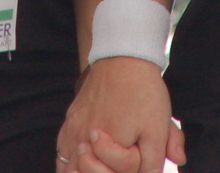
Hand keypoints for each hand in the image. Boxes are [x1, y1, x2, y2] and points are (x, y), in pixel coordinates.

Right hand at [58, 57, 185, 172]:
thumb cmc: (141, 93)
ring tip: (100, 165)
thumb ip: (155, 160)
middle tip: (118, 164)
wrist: (123, 58)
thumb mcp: (157, 128)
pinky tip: (79, 165)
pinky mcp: (69, 123)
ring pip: (70, 170)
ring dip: (85, 171)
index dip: (135, 167)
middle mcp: (84, 142)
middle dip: (107, 171)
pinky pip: (61, 154)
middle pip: (88, 172)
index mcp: (107, 147)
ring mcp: (73, 133)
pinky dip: (69, 165)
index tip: (140, 155)